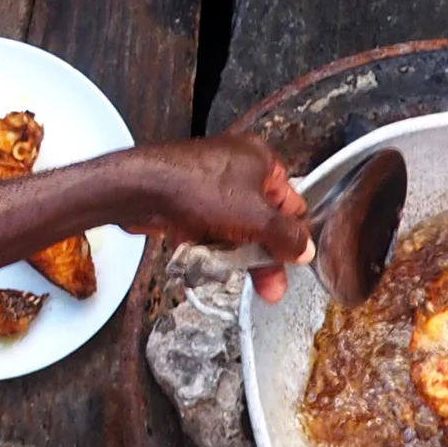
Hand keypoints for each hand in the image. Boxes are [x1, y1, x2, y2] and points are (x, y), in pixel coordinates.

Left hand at [130, 136, 308, 300]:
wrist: (141, 189)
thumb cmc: (197, 190)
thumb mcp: (255, 218)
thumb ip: (286, 237)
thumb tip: (306, 249)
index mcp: (261, 160)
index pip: (292, 203)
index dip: (292, 234)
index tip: (292, 262)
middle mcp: (238, 167)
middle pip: (264, 219)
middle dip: (264, 254)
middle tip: (269, 286)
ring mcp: (211, 183)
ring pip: (236, 227)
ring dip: (236, 252)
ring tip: (232, 272)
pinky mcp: (189, 199)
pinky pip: (211, 227)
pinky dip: (211, 244)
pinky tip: (208, 259)